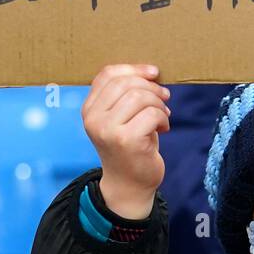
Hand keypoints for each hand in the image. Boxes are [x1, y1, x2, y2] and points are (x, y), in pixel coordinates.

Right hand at [82, 64, 171, 219]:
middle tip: (164, 98)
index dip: (134, 69)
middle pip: (126, 84)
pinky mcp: (126, 140)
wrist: (129, 184)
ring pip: (139, 97)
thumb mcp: (121, 117)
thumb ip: (126, 94)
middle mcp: (93, 118)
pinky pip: (151, 114)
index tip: (154, 73)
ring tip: (162, 116)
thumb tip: (151, 73)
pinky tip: (163, 129)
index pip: (108, 74)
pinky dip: (163, 119)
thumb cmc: (130, 146)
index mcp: (89, 109)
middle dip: (151, 88)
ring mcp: (107, 130)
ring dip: (158, 104)